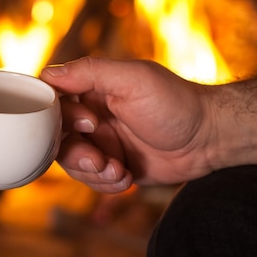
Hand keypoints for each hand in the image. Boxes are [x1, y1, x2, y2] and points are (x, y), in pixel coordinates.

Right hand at [40, 57, 215, 191]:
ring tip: (118, 170)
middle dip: (76, 153)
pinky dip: (104, 183)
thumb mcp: (134, 79)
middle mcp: (90, 114)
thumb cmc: (175, 103)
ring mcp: (100, 142)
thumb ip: (90, 72)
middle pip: (56, 137)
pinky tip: (126, 176)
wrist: (208, 139)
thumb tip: (48, 75)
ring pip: (70, 162)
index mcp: (90, 88)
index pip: (52, 100)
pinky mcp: (110, 165)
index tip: (90, 124)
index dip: (60, 117)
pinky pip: (90, 180)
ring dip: (92, 172)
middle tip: (100, 159)